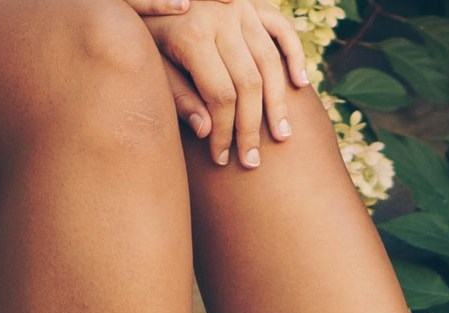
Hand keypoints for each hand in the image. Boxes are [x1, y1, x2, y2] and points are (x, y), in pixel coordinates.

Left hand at [143, 0, 308, 167]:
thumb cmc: (148, 28)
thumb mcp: (153, 60)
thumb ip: (179, 94)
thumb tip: (207, 132)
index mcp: (193, 36)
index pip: (220, 95)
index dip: (224, 131)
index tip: (222, 157)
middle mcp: (222, 20)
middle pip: (249, 84)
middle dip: (252, 127)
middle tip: (252, 160)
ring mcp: (242, 10)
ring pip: (270, 62)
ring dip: (279, 103)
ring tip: (281, 135)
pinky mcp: (254, 4)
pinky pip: (283, 30)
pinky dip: (295, 56)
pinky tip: (300, 84)